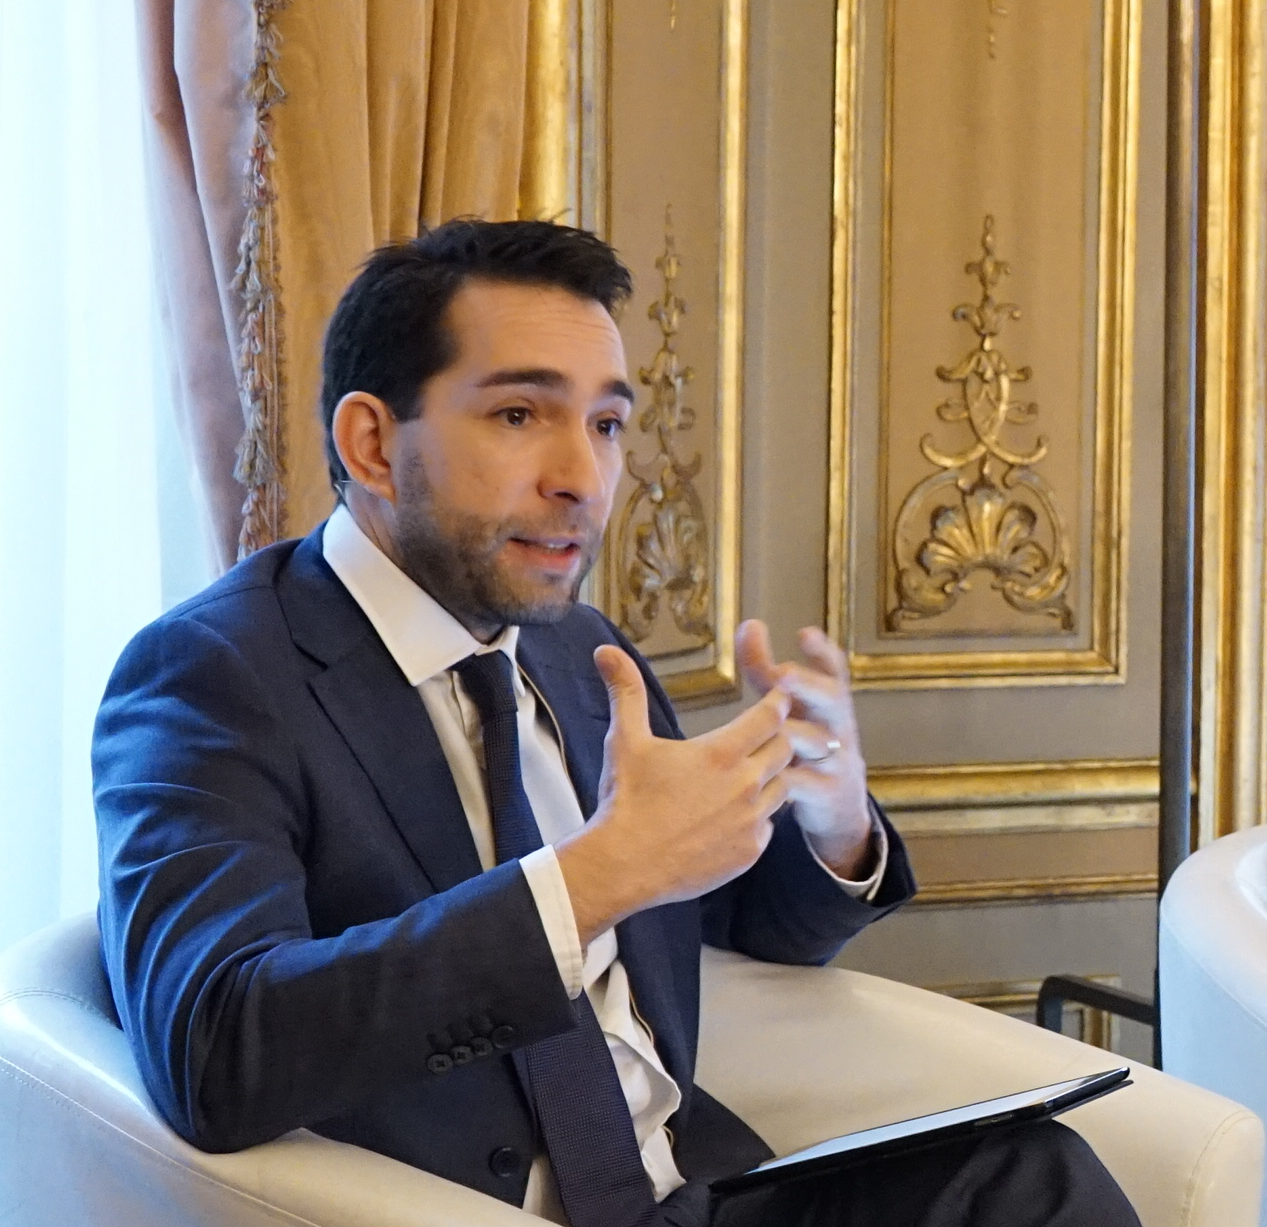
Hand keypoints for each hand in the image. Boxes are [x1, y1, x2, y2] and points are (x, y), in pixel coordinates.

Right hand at [555, 644, 793, 944]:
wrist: (624, 865)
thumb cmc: (625, 800)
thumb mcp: (625, 740)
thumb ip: (625, 691)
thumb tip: (606, 650)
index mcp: (721, 752)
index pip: (771, 716)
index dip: (775, 703)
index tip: (777, 696)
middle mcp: (745, 784)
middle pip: (785, 748)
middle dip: (778, 737)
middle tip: (766, 732)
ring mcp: (751, 821)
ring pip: (783, 787)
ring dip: (771, 776)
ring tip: (751, 773)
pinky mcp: (750, 852)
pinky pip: (769, 826)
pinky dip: (759, 816)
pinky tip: (738, 813)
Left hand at [735, 619, 872, 878]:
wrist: (841, 806)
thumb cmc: (805, 741)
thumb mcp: (789, 706)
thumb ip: (766, 670)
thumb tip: (748, 624)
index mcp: (828, 699)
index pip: (834, 668)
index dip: (821, 651)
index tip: (805, 633)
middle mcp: (837, 724)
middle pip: (833, 698)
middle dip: (808, 685)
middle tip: (782, 675)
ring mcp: (836, 758)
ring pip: (818, 743)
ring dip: (792, 734)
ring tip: (772, 730)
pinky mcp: (827, 792)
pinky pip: (805, 784)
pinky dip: (783, 781)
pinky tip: (759, 778)